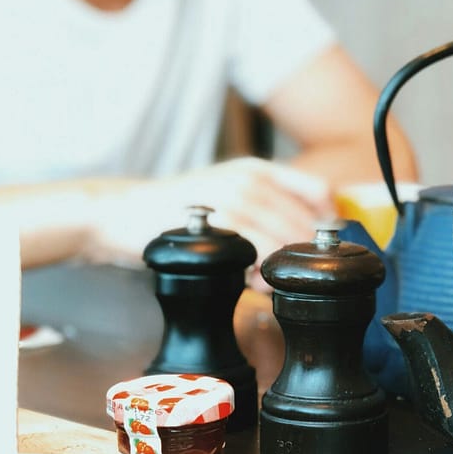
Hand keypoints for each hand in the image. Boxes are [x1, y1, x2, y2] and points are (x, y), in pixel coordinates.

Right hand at [84, 157, 335, 290]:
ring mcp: (232, 199)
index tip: (323, 248)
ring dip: (284, 269)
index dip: (330, 223)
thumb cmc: (177, 212)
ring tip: (270, 283)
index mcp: (258, 170)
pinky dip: (261, 275)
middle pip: (305, 222)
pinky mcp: (215, 225)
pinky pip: (255, 255)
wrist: (122, 212)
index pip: (319, 191)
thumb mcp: (227, 195)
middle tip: (295, 278)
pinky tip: (251, 283)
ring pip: (284, 241)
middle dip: (305, 257)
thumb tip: (306, 238)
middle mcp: (250, 179)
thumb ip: (266, 208)